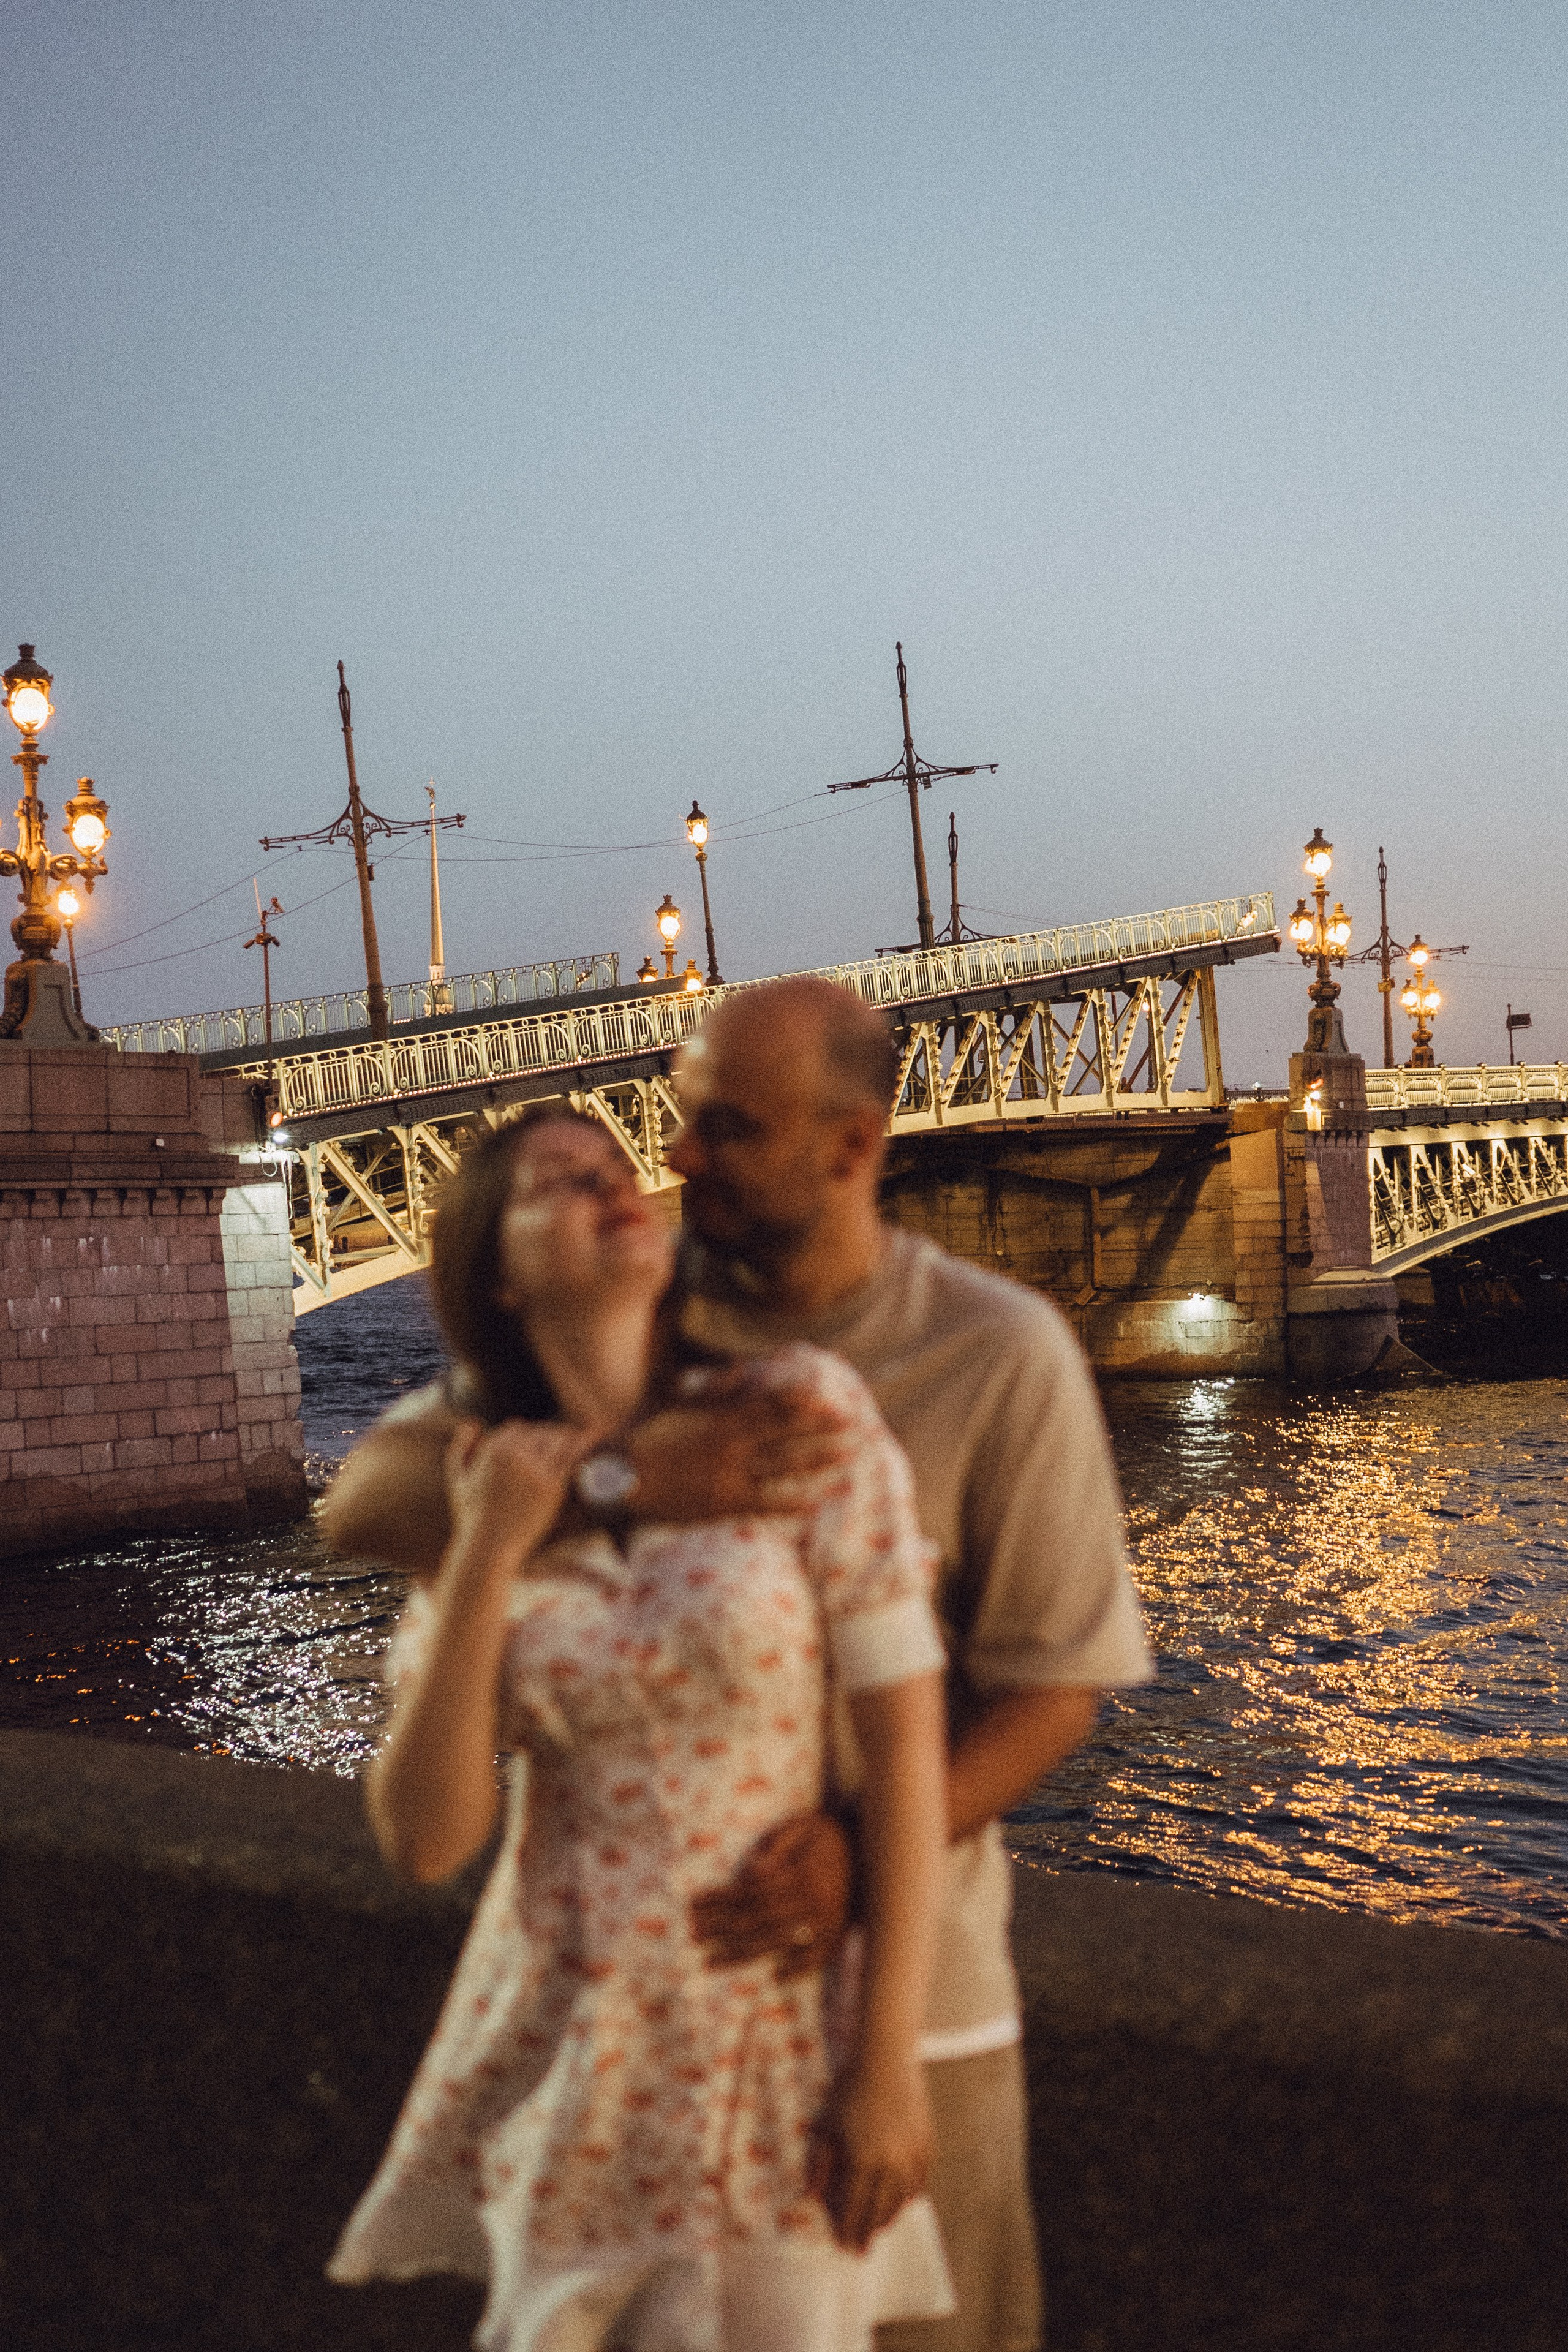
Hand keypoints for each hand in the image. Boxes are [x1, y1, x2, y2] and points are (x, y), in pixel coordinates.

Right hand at [444, 1418, 595, 1563]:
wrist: (488, 1547)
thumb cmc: (472, 1517)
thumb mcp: (458, 1480)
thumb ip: (461, 1449)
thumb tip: (472, 1422)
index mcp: (492, 1449)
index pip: (518, 1428)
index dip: (530, 1434)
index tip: (541, 1439)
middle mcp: (514, 1454)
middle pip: (540, 1433)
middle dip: (553, 1435)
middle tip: (568, 1438)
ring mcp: (533, 1469)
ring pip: (557, 1440)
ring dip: (570, 1436)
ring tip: (586, 1436)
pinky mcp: (551, 1485)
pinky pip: (571, 1456)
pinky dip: (585, 1442)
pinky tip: (597, 1435)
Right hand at [628, 1371, 854, 1522]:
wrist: (617, 1479)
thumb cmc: (641, 1437)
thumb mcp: (673, 1402)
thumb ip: (709, 1389)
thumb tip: (736, 1369)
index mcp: (717, 1417)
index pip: (768, 1404)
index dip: (801, 1402)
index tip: (826, 1397)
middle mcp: (729, 1444)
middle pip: (784, 1432)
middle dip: (819, 1427)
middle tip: (853, 1422)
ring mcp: (727, 1475)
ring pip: (781, 1466)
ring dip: (816, 1459)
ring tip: (846, 1455)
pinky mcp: (721, 1504)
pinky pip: (763, 1504)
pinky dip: (789, 1504)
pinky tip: (813, 1504)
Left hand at [690, 1810, 852, 1980]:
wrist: (876, 1848)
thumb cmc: (830, 1835)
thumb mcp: (803, 1827)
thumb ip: (775, 1848)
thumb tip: (749, 1874)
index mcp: (803, 1875)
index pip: (750, 1893)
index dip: (719, 1899)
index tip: (693, 1905)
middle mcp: (814, 1903)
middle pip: (757, 1921)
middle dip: (720, 1929)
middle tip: (693, 1936)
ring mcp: (828, 1923)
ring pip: (776, 1943)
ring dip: (739, 1954)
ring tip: (709, 1962)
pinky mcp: (839, 1934)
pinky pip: (816, 1958)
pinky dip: (797, 1970)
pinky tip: (774, 1978)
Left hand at [807, 2054, 931, 2252]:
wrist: (886, 2060)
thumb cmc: (850, 2089)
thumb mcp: (827, 2125)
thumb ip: (820, 2164)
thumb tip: (812, 2196)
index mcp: (864, 2161)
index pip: (855, 2208)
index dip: (848, 2230)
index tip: (844, 2247)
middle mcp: (892, 2165)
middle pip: (881, 2210)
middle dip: (869, 2231)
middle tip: (862, 2248)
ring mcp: (913, 2156)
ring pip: (903, 2201)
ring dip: (890, 2217)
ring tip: (880, 2227)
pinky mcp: (927, 2145)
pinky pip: (920, 2183)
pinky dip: (910, 2197)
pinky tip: (903, 2200)